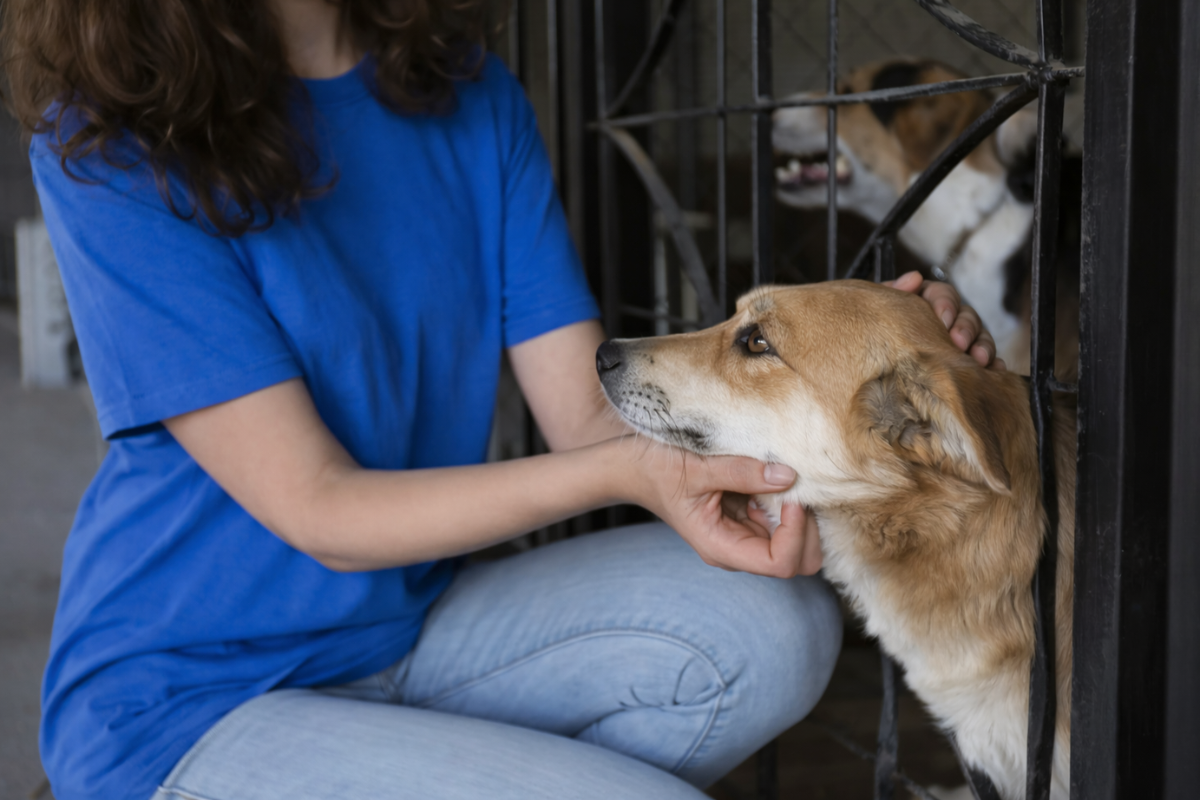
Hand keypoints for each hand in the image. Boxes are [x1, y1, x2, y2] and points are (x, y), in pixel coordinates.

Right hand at [619, 440, 822, 577]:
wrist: (634, 467)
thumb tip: (788, 476)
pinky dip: (792, 502)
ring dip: (803, 515)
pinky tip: (777, 479)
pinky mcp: (748, 518)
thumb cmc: (658, 469)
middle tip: (798, 491)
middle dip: (809, 531)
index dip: (796, 534)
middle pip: (799, 562)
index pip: (779, 564)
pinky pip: (784, 520)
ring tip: (788, 482)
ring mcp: (745, 535)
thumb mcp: (697, 467)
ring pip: (798, 543)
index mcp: (721, 547)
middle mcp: (737, 549)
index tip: (792, 497)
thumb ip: (742, 472)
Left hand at [887, 271, 1006, 370]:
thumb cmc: (876, 327)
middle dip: (966, 329)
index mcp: (928, 300)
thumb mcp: (879, 306)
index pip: (944, 294)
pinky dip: (994, 366)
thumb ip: (893, 291)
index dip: (946, 305)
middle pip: (967, 316)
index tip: (943, 319)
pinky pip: (988, 362)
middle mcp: (950, 318)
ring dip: (983, 347)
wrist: (870, 358)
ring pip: (980, 338)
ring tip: (979, 361)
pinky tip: (995, 372)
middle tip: (958, 343)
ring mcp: (963, 339)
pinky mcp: (970, 361)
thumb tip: (914, 278)